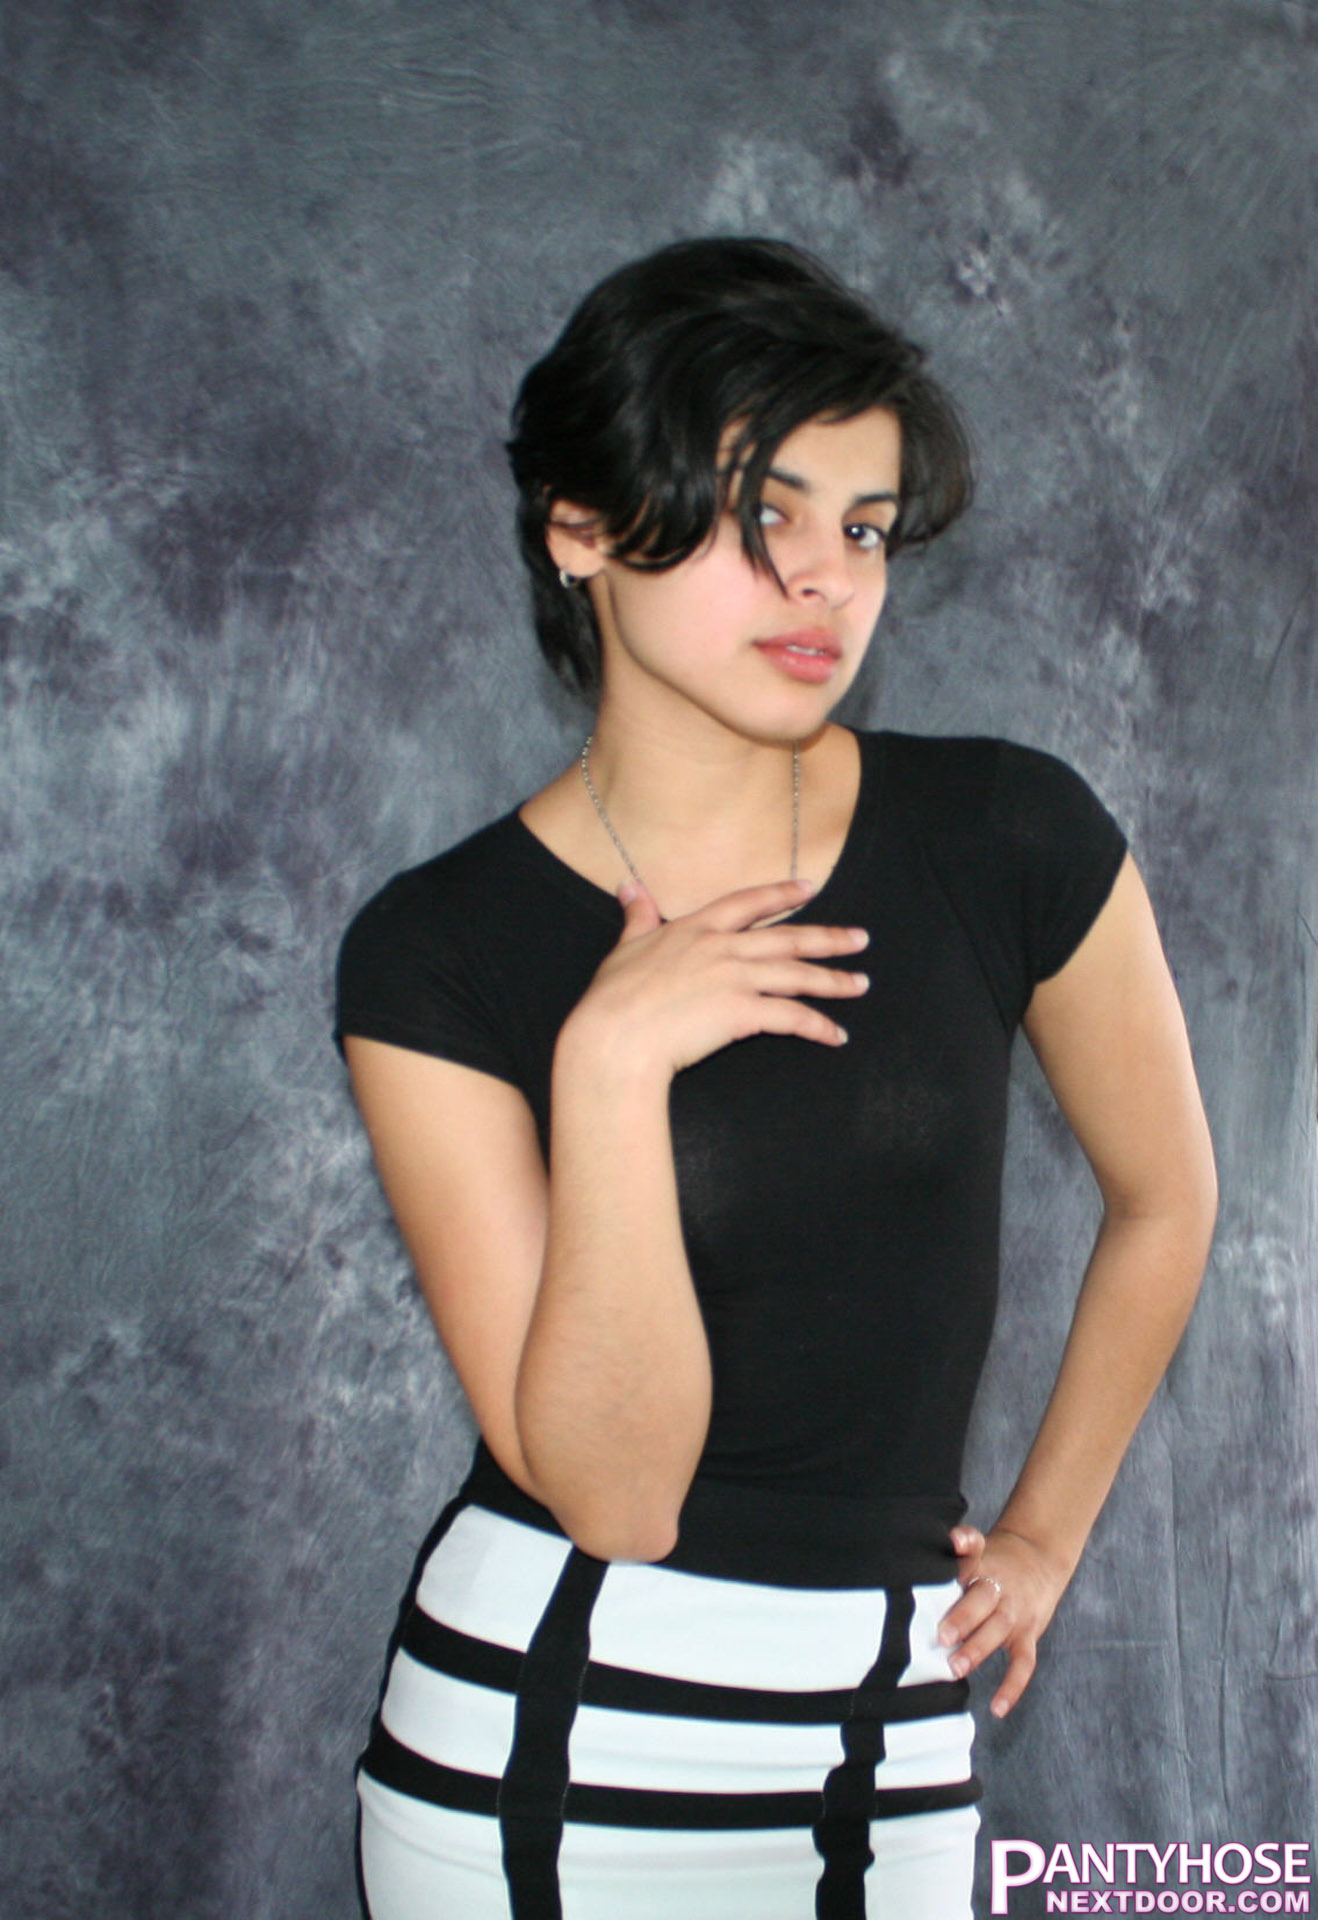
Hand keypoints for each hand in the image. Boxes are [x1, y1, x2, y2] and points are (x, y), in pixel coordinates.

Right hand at [560, 877, 869, 1080]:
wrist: (616, 1037)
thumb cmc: (613, 997)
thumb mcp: (625, 946)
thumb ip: (637, 915)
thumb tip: (629, 885)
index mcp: (696, 928)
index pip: (748, 903)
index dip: (781, 894)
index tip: (809, 888)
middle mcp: (722, 947)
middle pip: (788, 939)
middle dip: (829, 938)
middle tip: (861, 938)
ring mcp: (735, 979)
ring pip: (798, 975)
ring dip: (834, 980)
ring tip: (860, 984)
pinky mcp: (742, 1013)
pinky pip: (791, 1017)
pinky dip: (818, 1026)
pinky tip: (835, 1035)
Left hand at [939, 1524, 1071, 1717]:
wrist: (1039, 1558)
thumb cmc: (994, 1559)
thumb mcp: (977, 1548)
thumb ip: (958, 1552)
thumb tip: (947, 1542)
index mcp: (983, 1563)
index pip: (973, 1552)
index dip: (965, 1546)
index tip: (954, 1544)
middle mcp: (1000, 1588)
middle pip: (983, 1599)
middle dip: (963, 1617)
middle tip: (941, 1635)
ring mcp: (1016, 1613)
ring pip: (999, 1630)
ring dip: (977, 1649)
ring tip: (955, 1668)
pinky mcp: (1027, 1635)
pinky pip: (1023, 1664)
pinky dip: (1012, 1688)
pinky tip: (997, 1709)